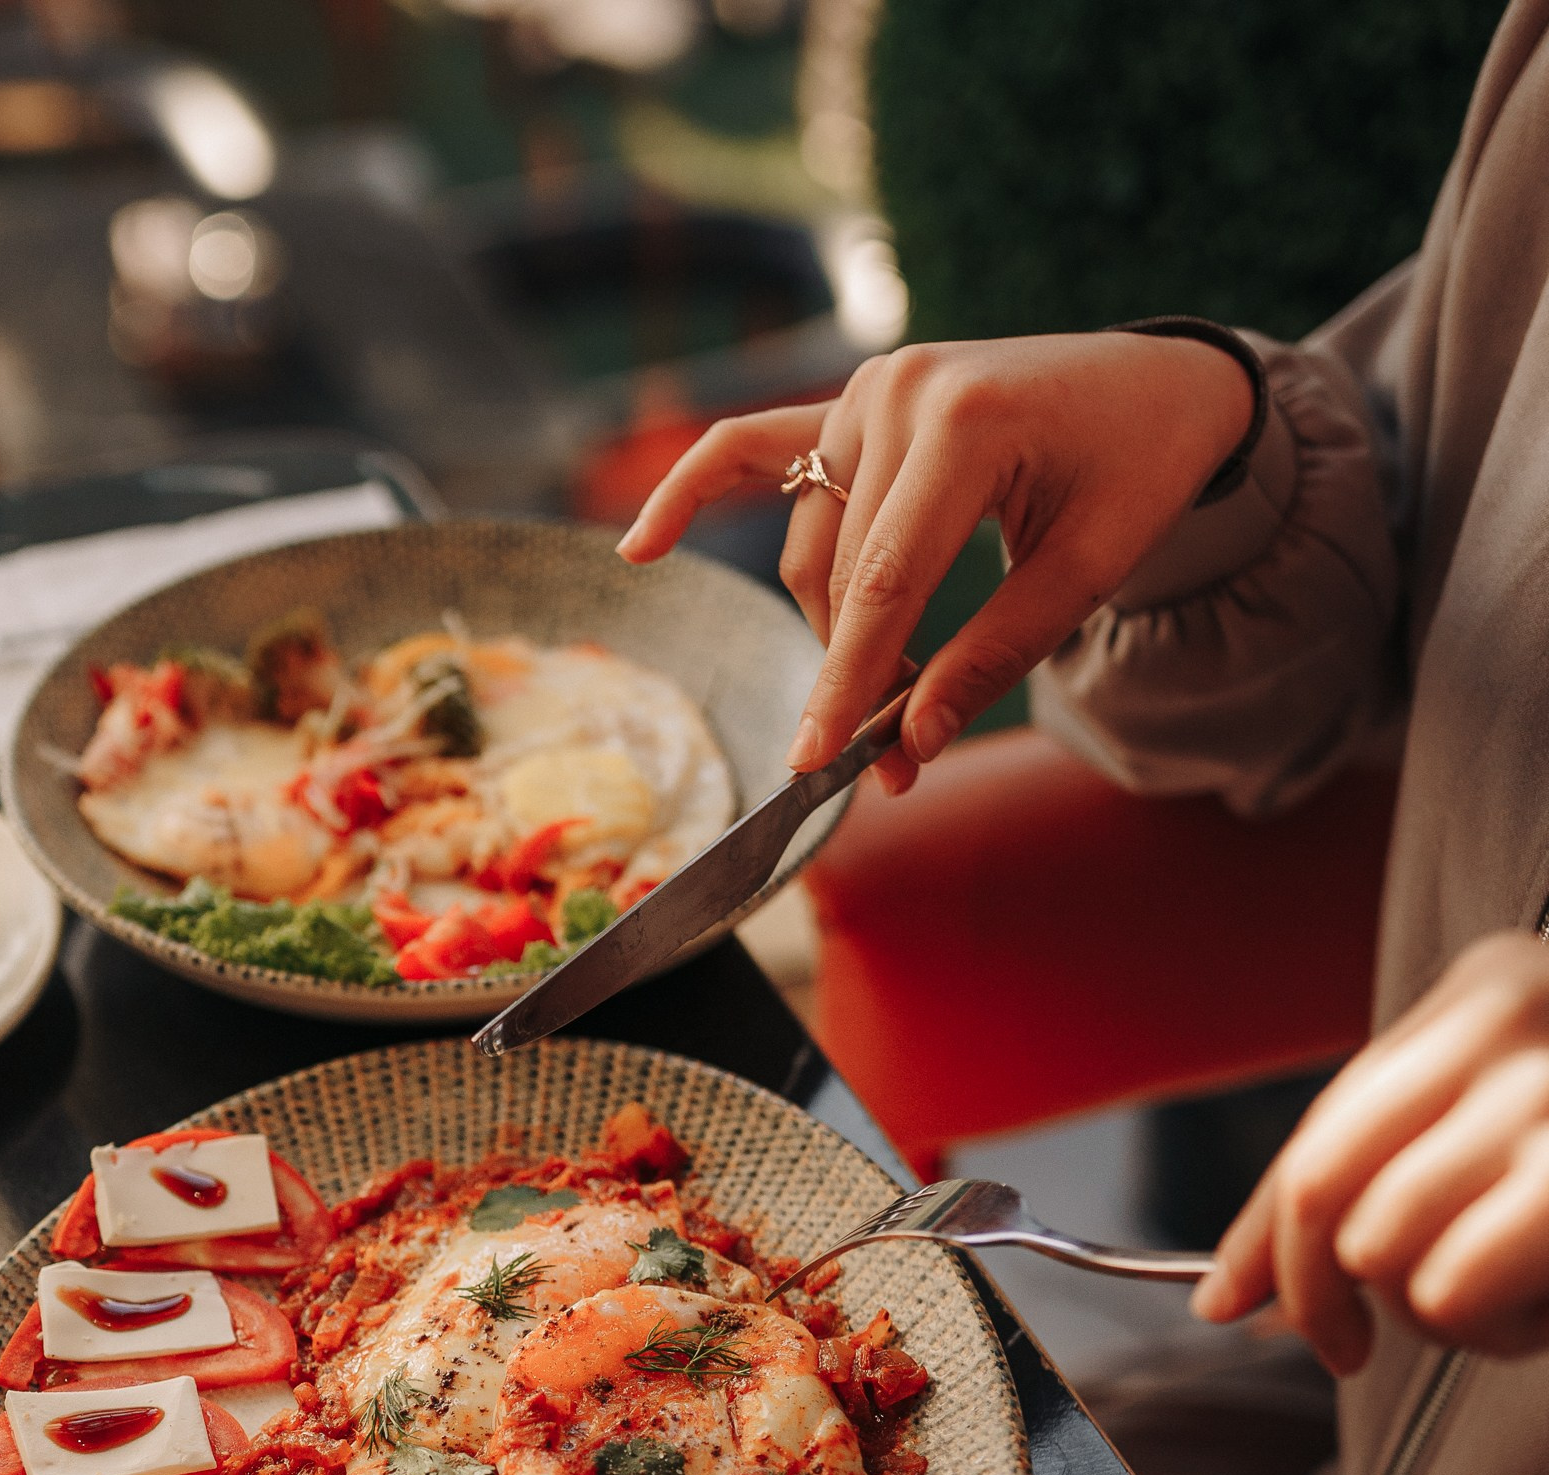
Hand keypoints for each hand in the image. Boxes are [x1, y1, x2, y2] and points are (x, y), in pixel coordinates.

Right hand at [616, 333, 1255, 791]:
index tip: (818, 767)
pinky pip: (750, 448)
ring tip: (888, 697)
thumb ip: (995, 654)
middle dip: (859, 678)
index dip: (848, 683)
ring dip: (838, 631)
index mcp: (964, 421)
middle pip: (841, 575)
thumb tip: (910, 739)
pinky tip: (640, 547)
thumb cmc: (1138, 469)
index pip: (884, 582)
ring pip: (811, 549)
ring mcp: (866, 393)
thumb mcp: (1090, 571)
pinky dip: (692, 491)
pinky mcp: (851, 405)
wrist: (1161, 381)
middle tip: (896, 765)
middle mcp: (898, 394)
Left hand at [1192, 934, 1548, 1370]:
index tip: (1227, 1305)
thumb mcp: (1486, 1135)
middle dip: (1319, 1296)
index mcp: (1483, 992)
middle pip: (1325, 1191)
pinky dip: (1490, 1332)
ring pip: (1381, 1251)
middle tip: (1352, 1344)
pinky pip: (1452, 1289)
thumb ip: (1359, 1181)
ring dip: (1433, 1318)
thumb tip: (1223, 1299)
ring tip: (1507, 1303)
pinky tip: (1543, 1310)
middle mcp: (1514, 1024)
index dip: (1259, 1240)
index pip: (1321, 1133)